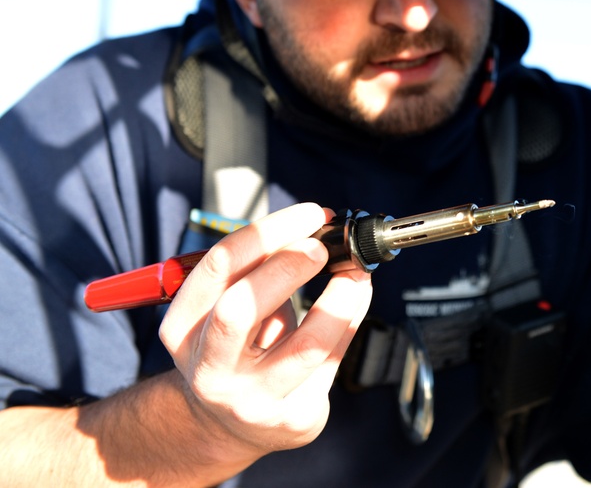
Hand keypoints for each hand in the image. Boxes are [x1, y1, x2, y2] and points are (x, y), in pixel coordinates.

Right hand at [159, 203, 372, 460]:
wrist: (233, 425)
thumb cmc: (240, 347)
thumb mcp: (231, 306)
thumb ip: (264, 269)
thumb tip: (320, 228)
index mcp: (184, 327)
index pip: (219, 267)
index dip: (268, 232)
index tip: (308, 215)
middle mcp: (210, 367)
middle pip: (241, 309)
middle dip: (288, 267)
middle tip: (322, 246)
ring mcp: (251, 399)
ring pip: (307, 345)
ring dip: (341, 297)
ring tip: (356, 273)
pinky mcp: (292, 418)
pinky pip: (334, 359)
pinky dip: (352, 318)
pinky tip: (356, 298)